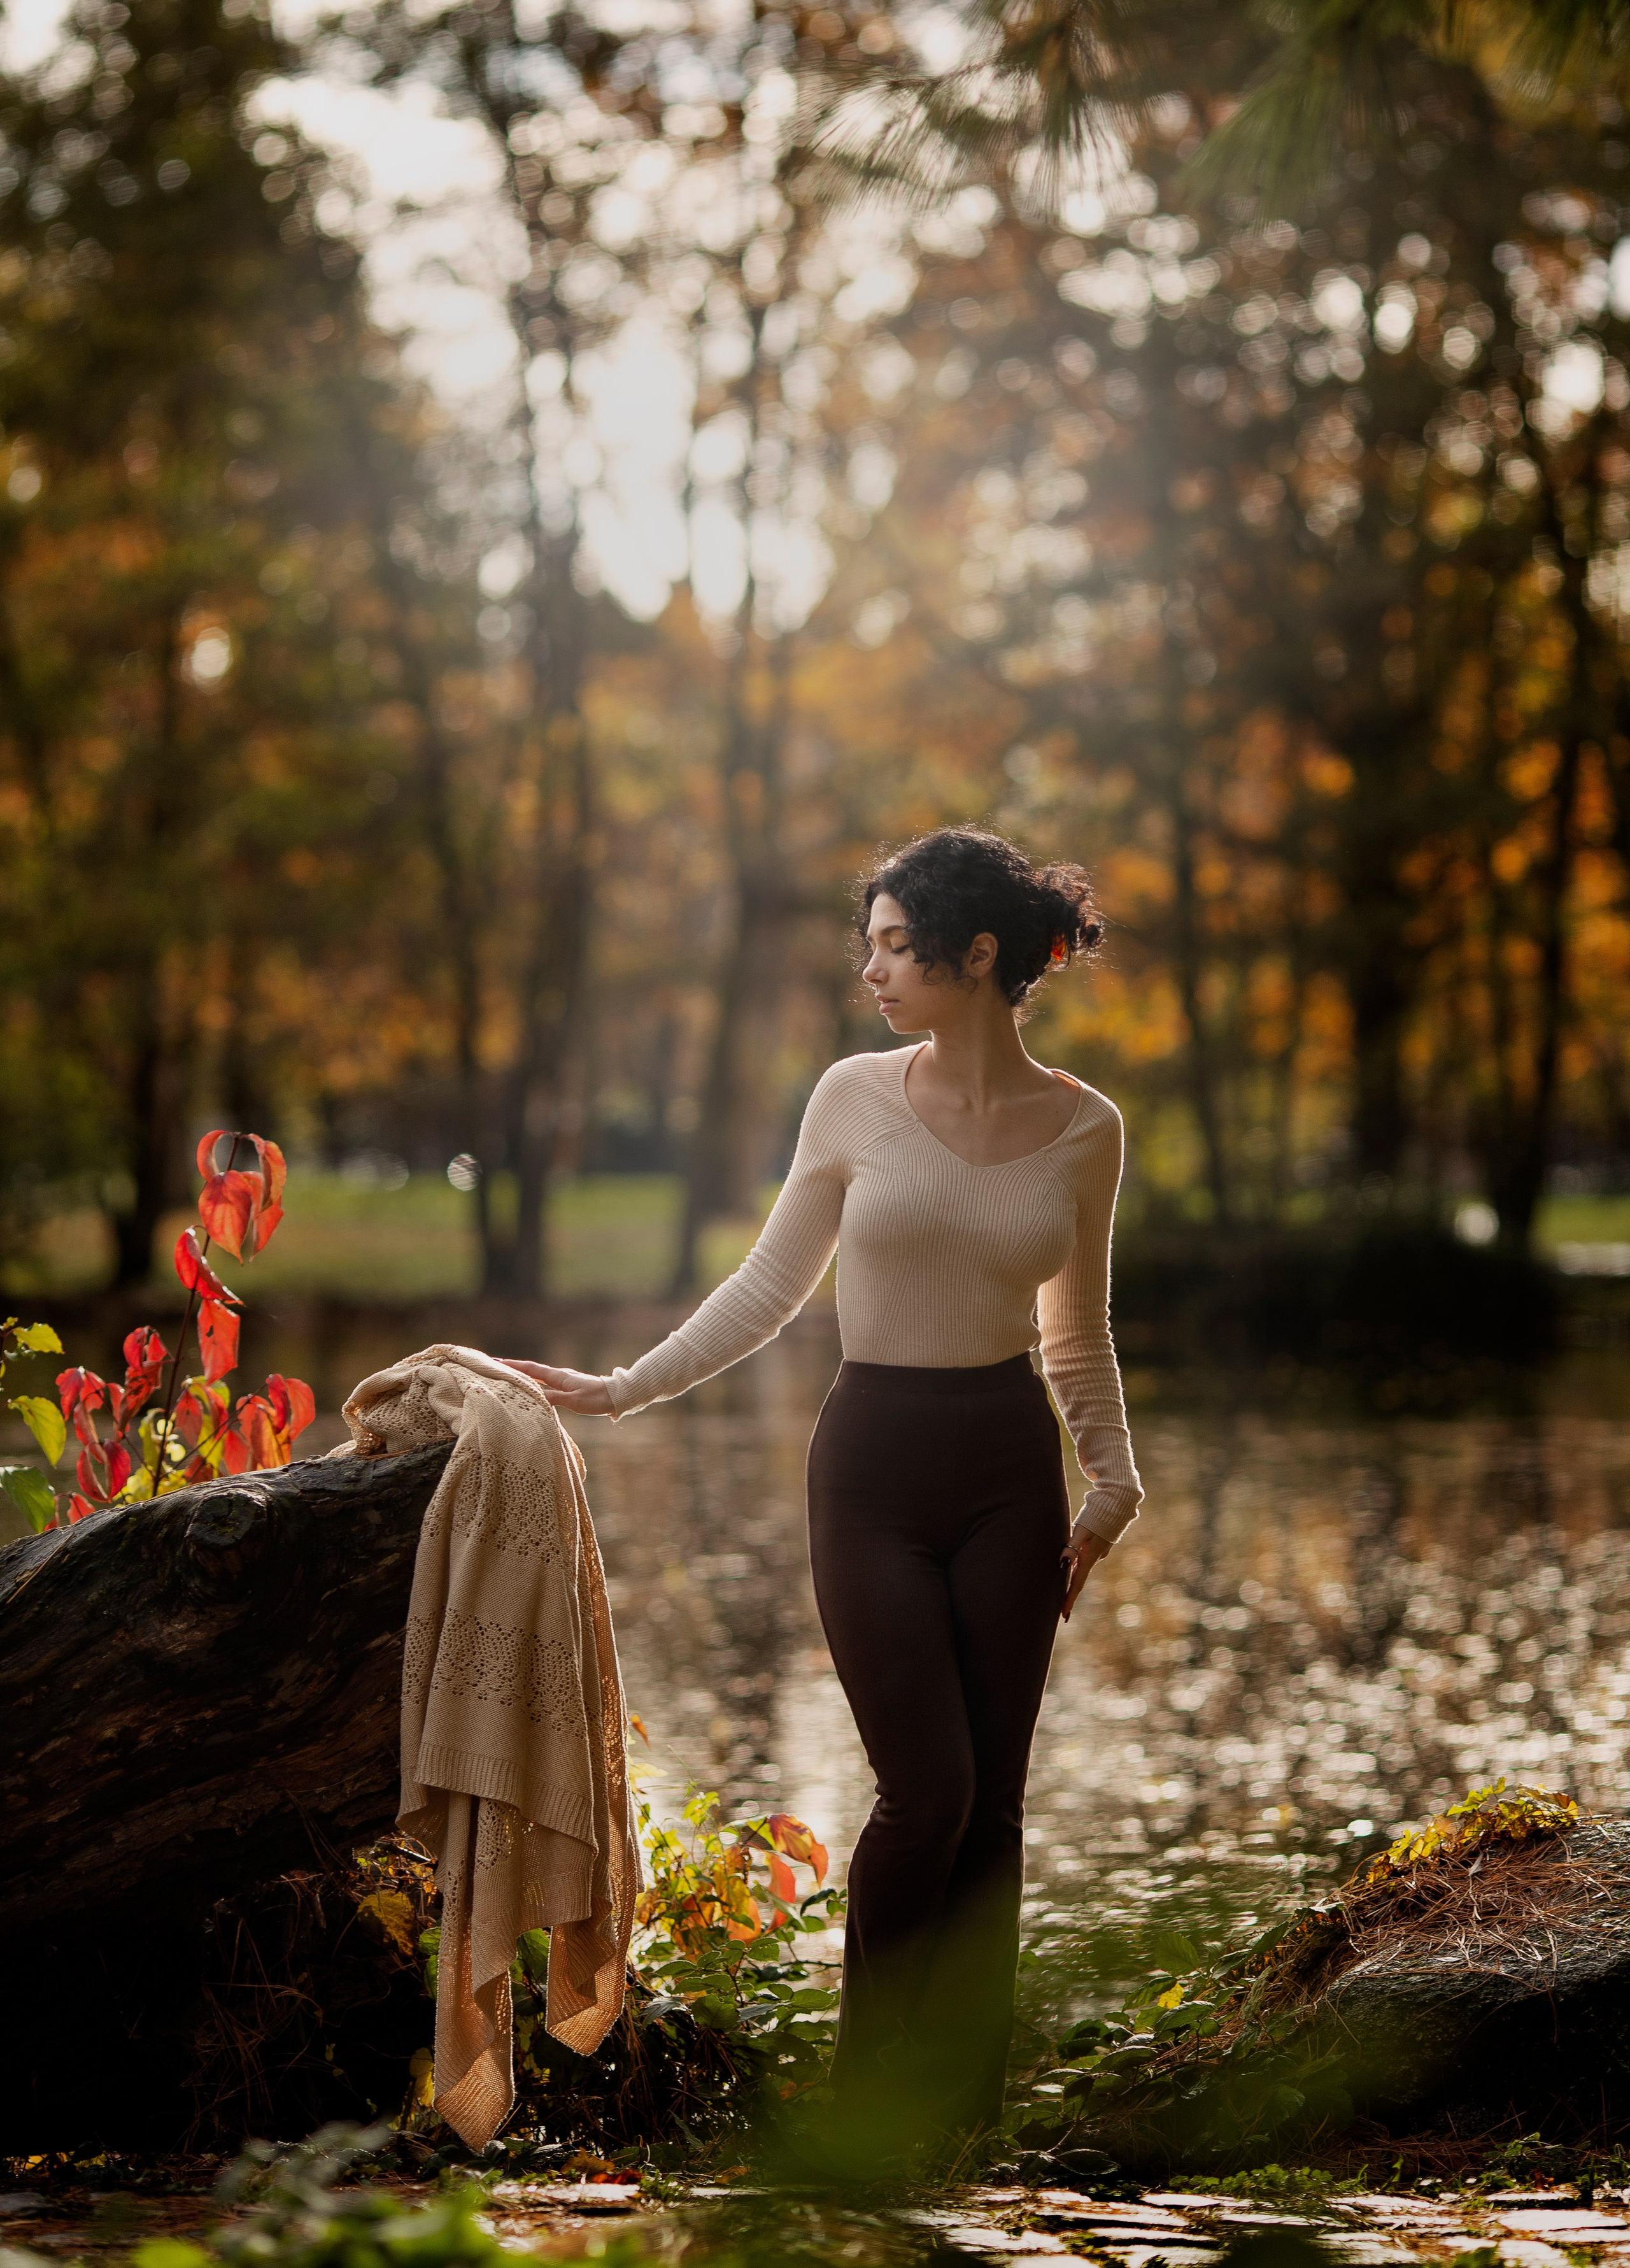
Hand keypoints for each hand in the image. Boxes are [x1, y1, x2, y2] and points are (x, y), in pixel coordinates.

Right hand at [501, 1360, 615, 1416]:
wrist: (616, 1396)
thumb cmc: (596, 1399)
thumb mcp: (573, 1401)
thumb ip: (553, 1398)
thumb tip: (533, 1395)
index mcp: (558, 1376)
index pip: (531, 1369)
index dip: (513, 1365)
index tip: (496, 1361)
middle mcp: (559, 1375)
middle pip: (531, 1370)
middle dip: (514, 1369)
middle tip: (496, 1368)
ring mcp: (563, 1380)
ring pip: (538, 1376)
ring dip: (523, 1376)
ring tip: (508, 1378)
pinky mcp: (568, 1387)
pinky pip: (546, 1383)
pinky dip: (534, 1383)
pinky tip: (532, 1389)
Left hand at [1061, 1524, 1109, 1621]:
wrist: (1118, 1504)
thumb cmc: (1097, 1515)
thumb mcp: (1081, 1530)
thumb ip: (1071, 1547)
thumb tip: (1062, 1565)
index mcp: (1090, 1556)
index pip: (1077, 1583)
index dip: (1069, 1599)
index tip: (1064, 1615)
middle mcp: (1095, 1557)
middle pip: (1079, 1579)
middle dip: (1070, 1595)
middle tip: (1063, 1612)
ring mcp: (1099, 1552)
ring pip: (1082, 1567)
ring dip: (1073, 1579)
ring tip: (1063, 1592)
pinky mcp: (1099, 1545)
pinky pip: (1085, 1558)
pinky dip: (1078, 1565)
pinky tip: (1072, 1565)